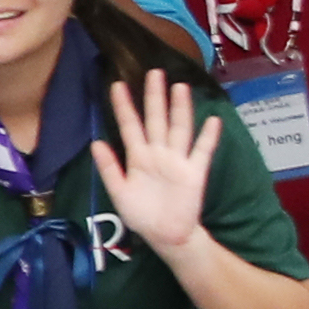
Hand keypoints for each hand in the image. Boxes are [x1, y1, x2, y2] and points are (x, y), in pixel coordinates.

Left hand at [89, 65, 223, 241]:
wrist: (166, 236)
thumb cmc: (141, 214)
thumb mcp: (119, 192)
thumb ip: (108, 168)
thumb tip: (94, 142)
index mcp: (137, 157)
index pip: (130, 126)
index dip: (124, 106)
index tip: (116, 85)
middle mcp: (158, 153)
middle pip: (156, 119)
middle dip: (154, 97)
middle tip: (154, 72)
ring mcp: (177, 161)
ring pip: (179, 129)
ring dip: (180, 109)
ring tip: (179, 87)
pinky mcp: (195, 172)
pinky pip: (203, 151)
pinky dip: (208, 137)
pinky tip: (213, 120)